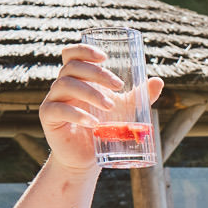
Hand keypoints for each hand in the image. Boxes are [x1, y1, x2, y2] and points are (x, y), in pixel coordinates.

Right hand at [38, 44, 162, 171]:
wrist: (87, 158)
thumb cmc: (105, 128)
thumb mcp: (125, 110)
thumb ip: (140, 96)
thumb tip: (158, 81)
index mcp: (78, 79)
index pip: (72, 55)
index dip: (84, 50)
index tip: (105, 57)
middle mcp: (63, 86)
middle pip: (72, 67)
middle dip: (97, 73)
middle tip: (118, 86)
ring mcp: (53, 100)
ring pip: (65, 84)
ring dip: (90, 93)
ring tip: (110, 107)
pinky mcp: (48, 118)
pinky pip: (58, 109)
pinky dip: (77, 114)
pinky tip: (94, 122)